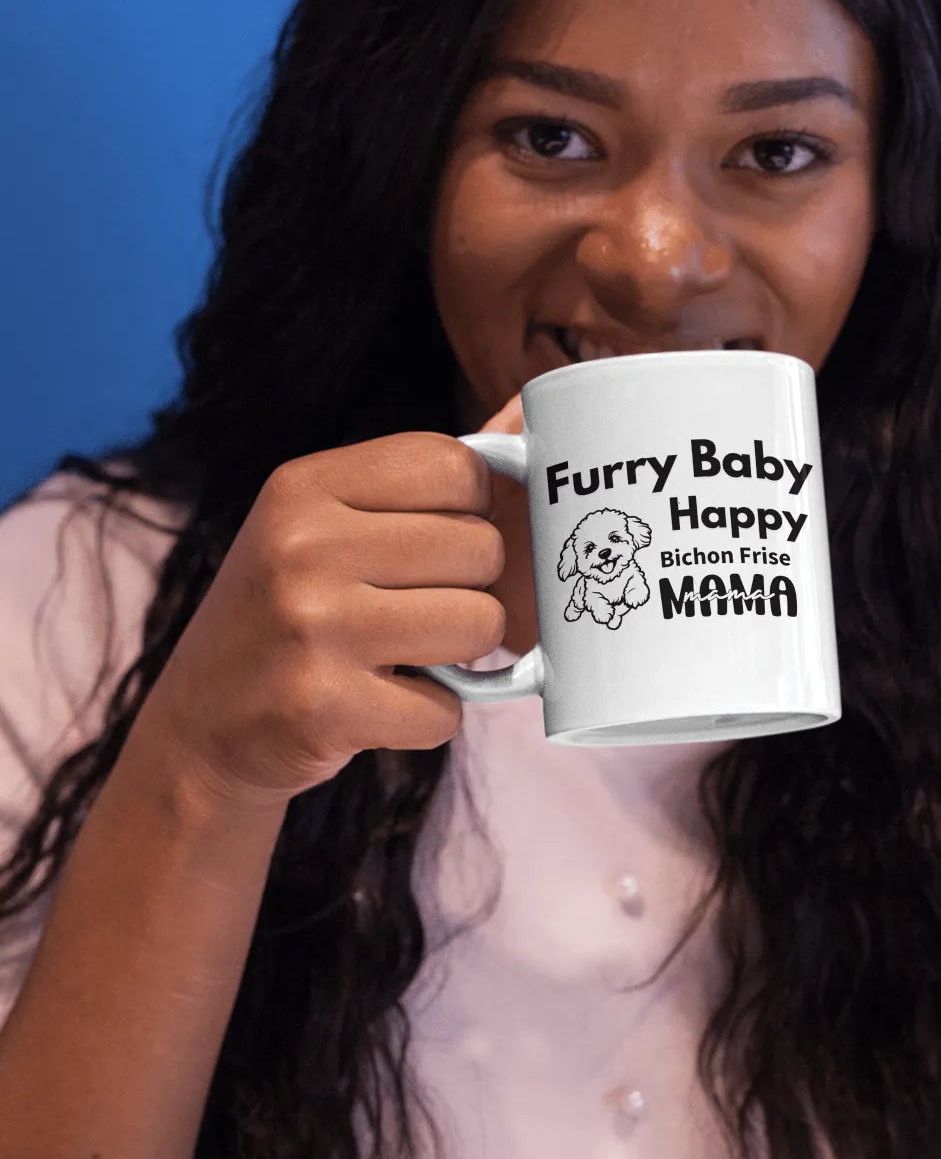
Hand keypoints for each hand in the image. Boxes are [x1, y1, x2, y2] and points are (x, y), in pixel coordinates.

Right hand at [131, 395, 524, 815]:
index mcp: (304, 487)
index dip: (471, 511)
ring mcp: (312, 626)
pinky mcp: (324, 706)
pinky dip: (427, 718)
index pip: (457, 466)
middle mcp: (303, 545)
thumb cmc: (287, 617)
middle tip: (410, 612)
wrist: (198, 729)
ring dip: (458, 656)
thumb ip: (414, 487)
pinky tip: (375, 708)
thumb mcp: (319, 527)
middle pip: (483, 548)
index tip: (433, 544)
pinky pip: (447, 710)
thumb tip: (524, 429)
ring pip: (481, 624)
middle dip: (468, 590)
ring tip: (398, 657)